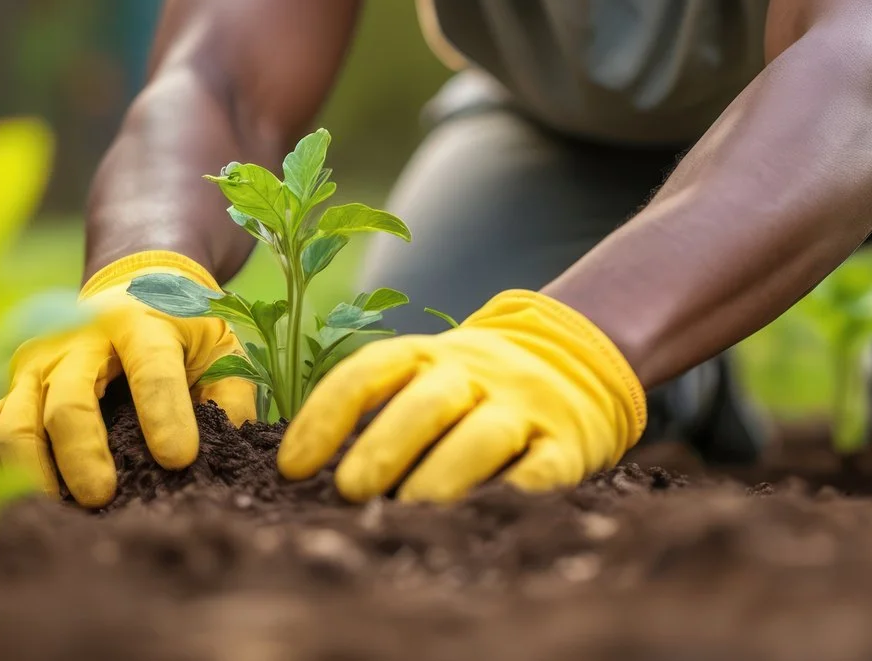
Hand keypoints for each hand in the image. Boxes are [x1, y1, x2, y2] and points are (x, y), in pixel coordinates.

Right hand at [0, 251, 256, 507]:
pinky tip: (14, 503)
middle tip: (102, 497)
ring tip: (60, 512)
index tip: (179, 459)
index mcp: (140, 323)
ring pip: (15, 422)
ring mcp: (37, 365)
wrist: (131, 279)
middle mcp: (77, 340)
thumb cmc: (181, 323)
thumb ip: (231, 390)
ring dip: (32, 472)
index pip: (151, 369)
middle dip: (82, 454)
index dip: (164, 413)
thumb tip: (235, 442)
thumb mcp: (219, 341)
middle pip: (68, 403)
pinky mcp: (13, 387)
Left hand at [277, 290, 645, 503]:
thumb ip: (380, 412)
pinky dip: (516, 489)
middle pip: (426, 402)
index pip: (369, 373)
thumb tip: (306, 479)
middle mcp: (475, 373)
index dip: (325, 415)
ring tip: (410, 511)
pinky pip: (543, 466)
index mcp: (429, 356)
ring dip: (444, 472)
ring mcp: (525, 405)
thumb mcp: (427, 376)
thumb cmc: (473, 388)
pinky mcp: (568, 442)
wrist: (580, 357)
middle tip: (349, 491)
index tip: (292, 468)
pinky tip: (484, 515)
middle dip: (384, 445)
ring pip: (484, 434)